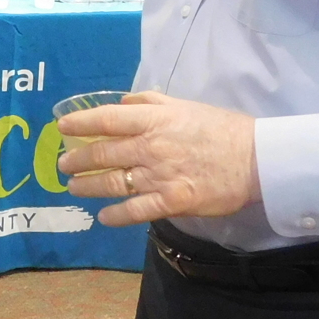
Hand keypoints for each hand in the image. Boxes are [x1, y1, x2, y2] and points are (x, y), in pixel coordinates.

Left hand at [56, 90, 259, 225]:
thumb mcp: (184, 105)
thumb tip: (123, 102)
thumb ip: (151, 102)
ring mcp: (160, 175)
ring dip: (88, 185)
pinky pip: (136, 210)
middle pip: (103, 153)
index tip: (62, 127)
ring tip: (74, 186)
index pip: (107, 119)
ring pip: (113, 182)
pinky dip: (116, 214)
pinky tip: (103, 217)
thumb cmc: (220, 129)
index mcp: (154, 119)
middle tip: (63, 164)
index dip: (80, 123)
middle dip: (77, 160)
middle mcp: (151, 146)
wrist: (256, 159)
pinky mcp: (172, 201)